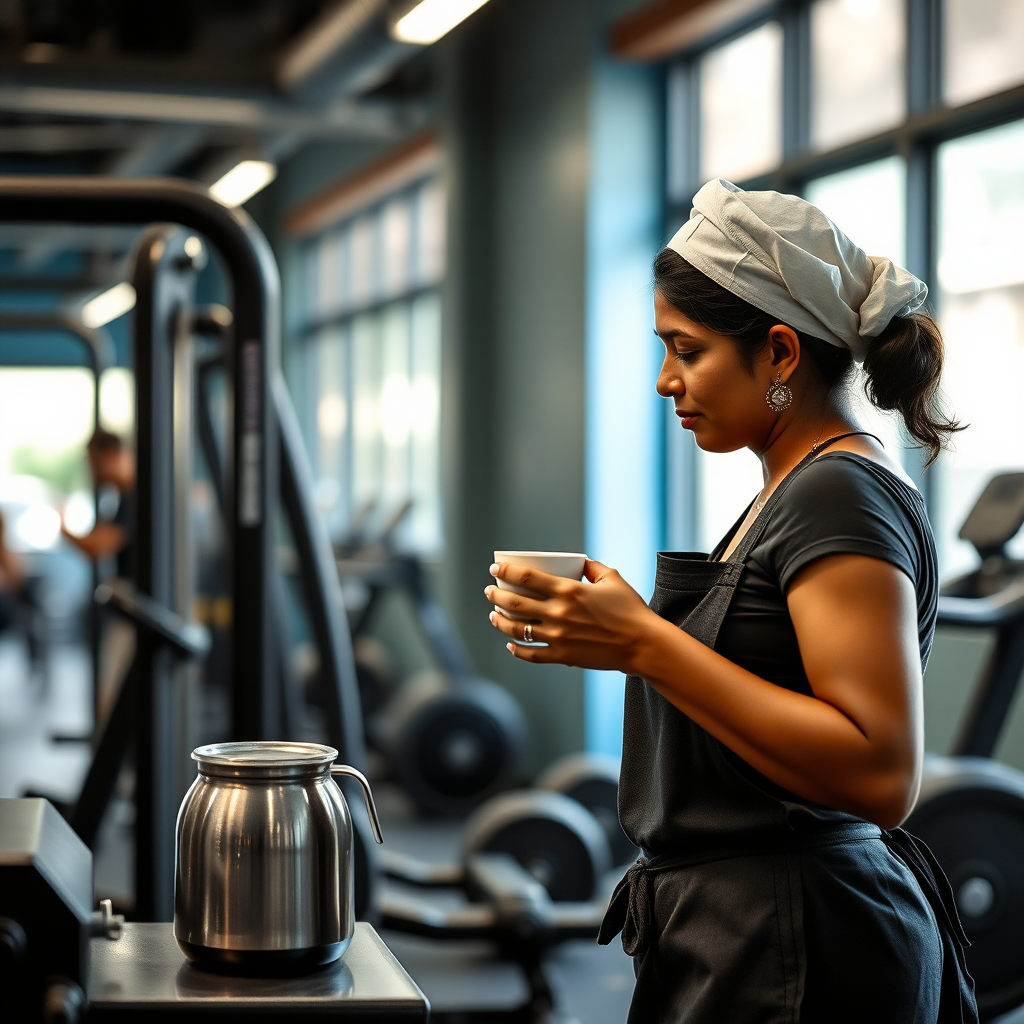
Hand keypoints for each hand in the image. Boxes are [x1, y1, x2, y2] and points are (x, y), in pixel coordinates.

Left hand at [484, 559, 656, 670]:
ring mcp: (559, 636)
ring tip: (494, 616)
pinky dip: (517, 649)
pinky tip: (510, 644)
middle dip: (496, 596)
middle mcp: (559, 613)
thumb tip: (577, 562)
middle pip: (515, 603)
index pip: (526, 577)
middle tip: (490, 592)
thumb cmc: (630, 609)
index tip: (495, 569)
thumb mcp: (612, 579)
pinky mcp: (563, 656)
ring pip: (517, 629)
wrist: (642, 644)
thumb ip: (591, 567)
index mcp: (569, 590)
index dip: (506, 571)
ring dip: (500, 621)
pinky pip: (532, 654)